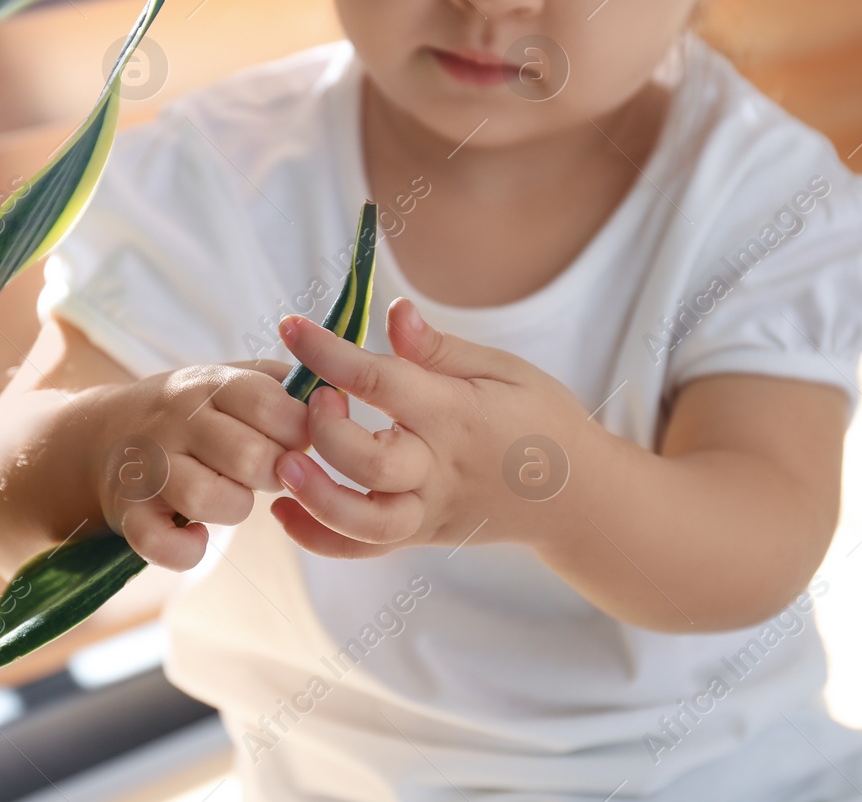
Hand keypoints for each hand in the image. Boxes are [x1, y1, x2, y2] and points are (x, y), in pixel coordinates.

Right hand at [94, 357, 304, 570]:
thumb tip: (337, 402)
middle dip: (274, 475)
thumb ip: (285, 386)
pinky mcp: (128, 512)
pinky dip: (187, 550)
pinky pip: (162, 544)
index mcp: (210, 384)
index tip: (296, 442)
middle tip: (268, 474)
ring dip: (234, 508)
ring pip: (207, 498)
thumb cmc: (192, 413)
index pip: (269, 403)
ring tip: (231, 497)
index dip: (298, 431)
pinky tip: (197, 534)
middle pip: (249, 456)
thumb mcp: (231, 380)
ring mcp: (148, 468)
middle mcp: (175, 421)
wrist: (102, 435)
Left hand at [269, 296, 594, 557]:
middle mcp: (439, 469)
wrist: (577, 498)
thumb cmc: (540, 420)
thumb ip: (440, 349)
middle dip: (326, 430)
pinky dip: (318, 538)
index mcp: (457, 416)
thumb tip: (394, 312)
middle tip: (312, 398)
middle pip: (369, 462)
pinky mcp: (421, 536)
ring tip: (285, 463)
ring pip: (365, 521)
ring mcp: (429, 511)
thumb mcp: (503, 370)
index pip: (383, 382)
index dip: (331, 353)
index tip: (291, 327)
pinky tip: (284, 511)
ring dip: (315, 496)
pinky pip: (365, 549)